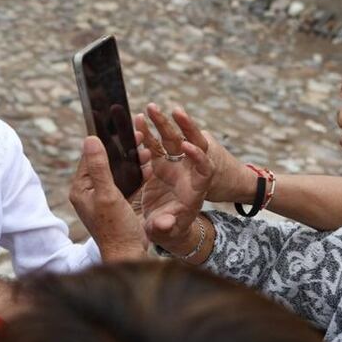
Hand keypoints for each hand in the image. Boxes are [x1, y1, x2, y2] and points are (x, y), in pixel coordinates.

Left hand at [69, 136, 146, 261]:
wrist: (128, 253)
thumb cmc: (115, 227)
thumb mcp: (107, 194)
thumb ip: (99, 167)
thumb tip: (89, 139)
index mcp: (81, 188)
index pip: (89, 158)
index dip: (105, 142)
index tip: (120, 129)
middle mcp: (89, 192)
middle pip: (105, 163)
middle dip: (122, 151)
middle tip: (138, 136)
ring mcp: (103, 198)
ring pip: (117, 172)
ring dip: (131, 162)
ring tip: (146, 150)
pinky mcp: (117, 203)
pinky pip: (126, 184)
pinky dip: (137, 175)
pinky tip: (149, 167)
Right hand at [135, 104, 250, 255]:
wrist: (163, 230)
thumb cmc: (169, 233)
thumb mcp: (166, 232)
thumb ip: (165, 226)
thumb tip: (164, 223)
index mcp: (196, 190)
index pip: (205, 169)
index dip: (199, 157)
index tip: (188, 147)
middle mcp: (186, 174)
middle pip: (188, 147)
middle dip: (181, 129)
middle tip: (173, 112)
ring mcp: (172, 169)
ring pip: (169, 142)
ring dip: (160, 125)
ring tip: (149, 109)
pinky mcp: (158, 167)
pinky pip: (153, 147)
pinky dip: (146, 134)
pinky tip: (137, 122)